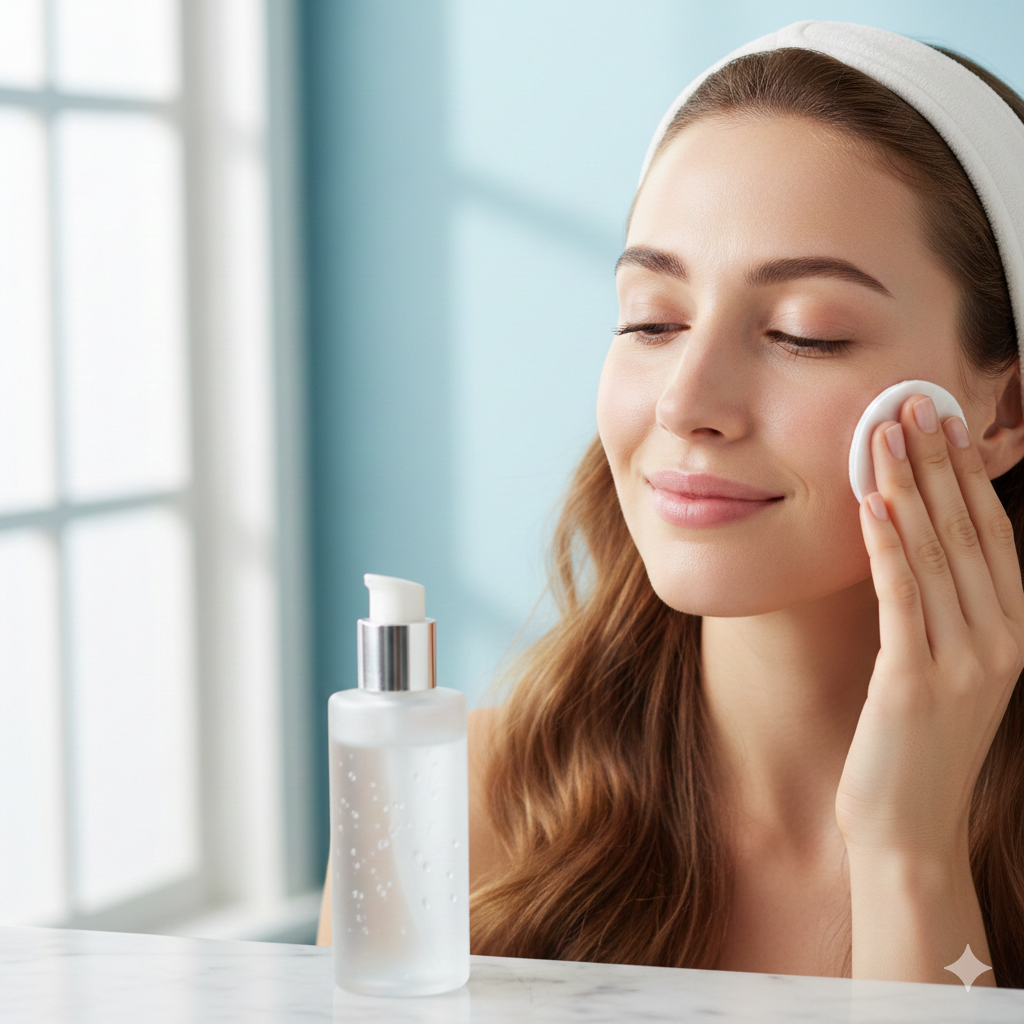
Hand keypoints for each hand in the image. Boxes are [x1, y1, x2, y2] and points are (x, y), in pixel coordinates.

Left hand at [835, 393, 1023, 859]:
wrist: (909, 831)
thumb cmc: (917, 746)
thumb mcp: (945, 669)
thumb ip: (942, 610)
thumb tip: (913, 540)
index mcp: (1011, 634)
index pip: (992, 535)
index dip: (968, 474)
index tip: (943, 422)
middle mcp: (1000, 642)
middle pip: (968, 532)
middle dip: (938, 463)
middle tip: (913, 404)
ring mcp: (964, 663)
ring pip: (936, 554)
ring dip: (909, 488)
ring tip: (885, 435)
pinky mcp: (916, 683)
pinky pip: (902, 598)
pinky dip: (887, 546)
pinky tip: (870, 504)